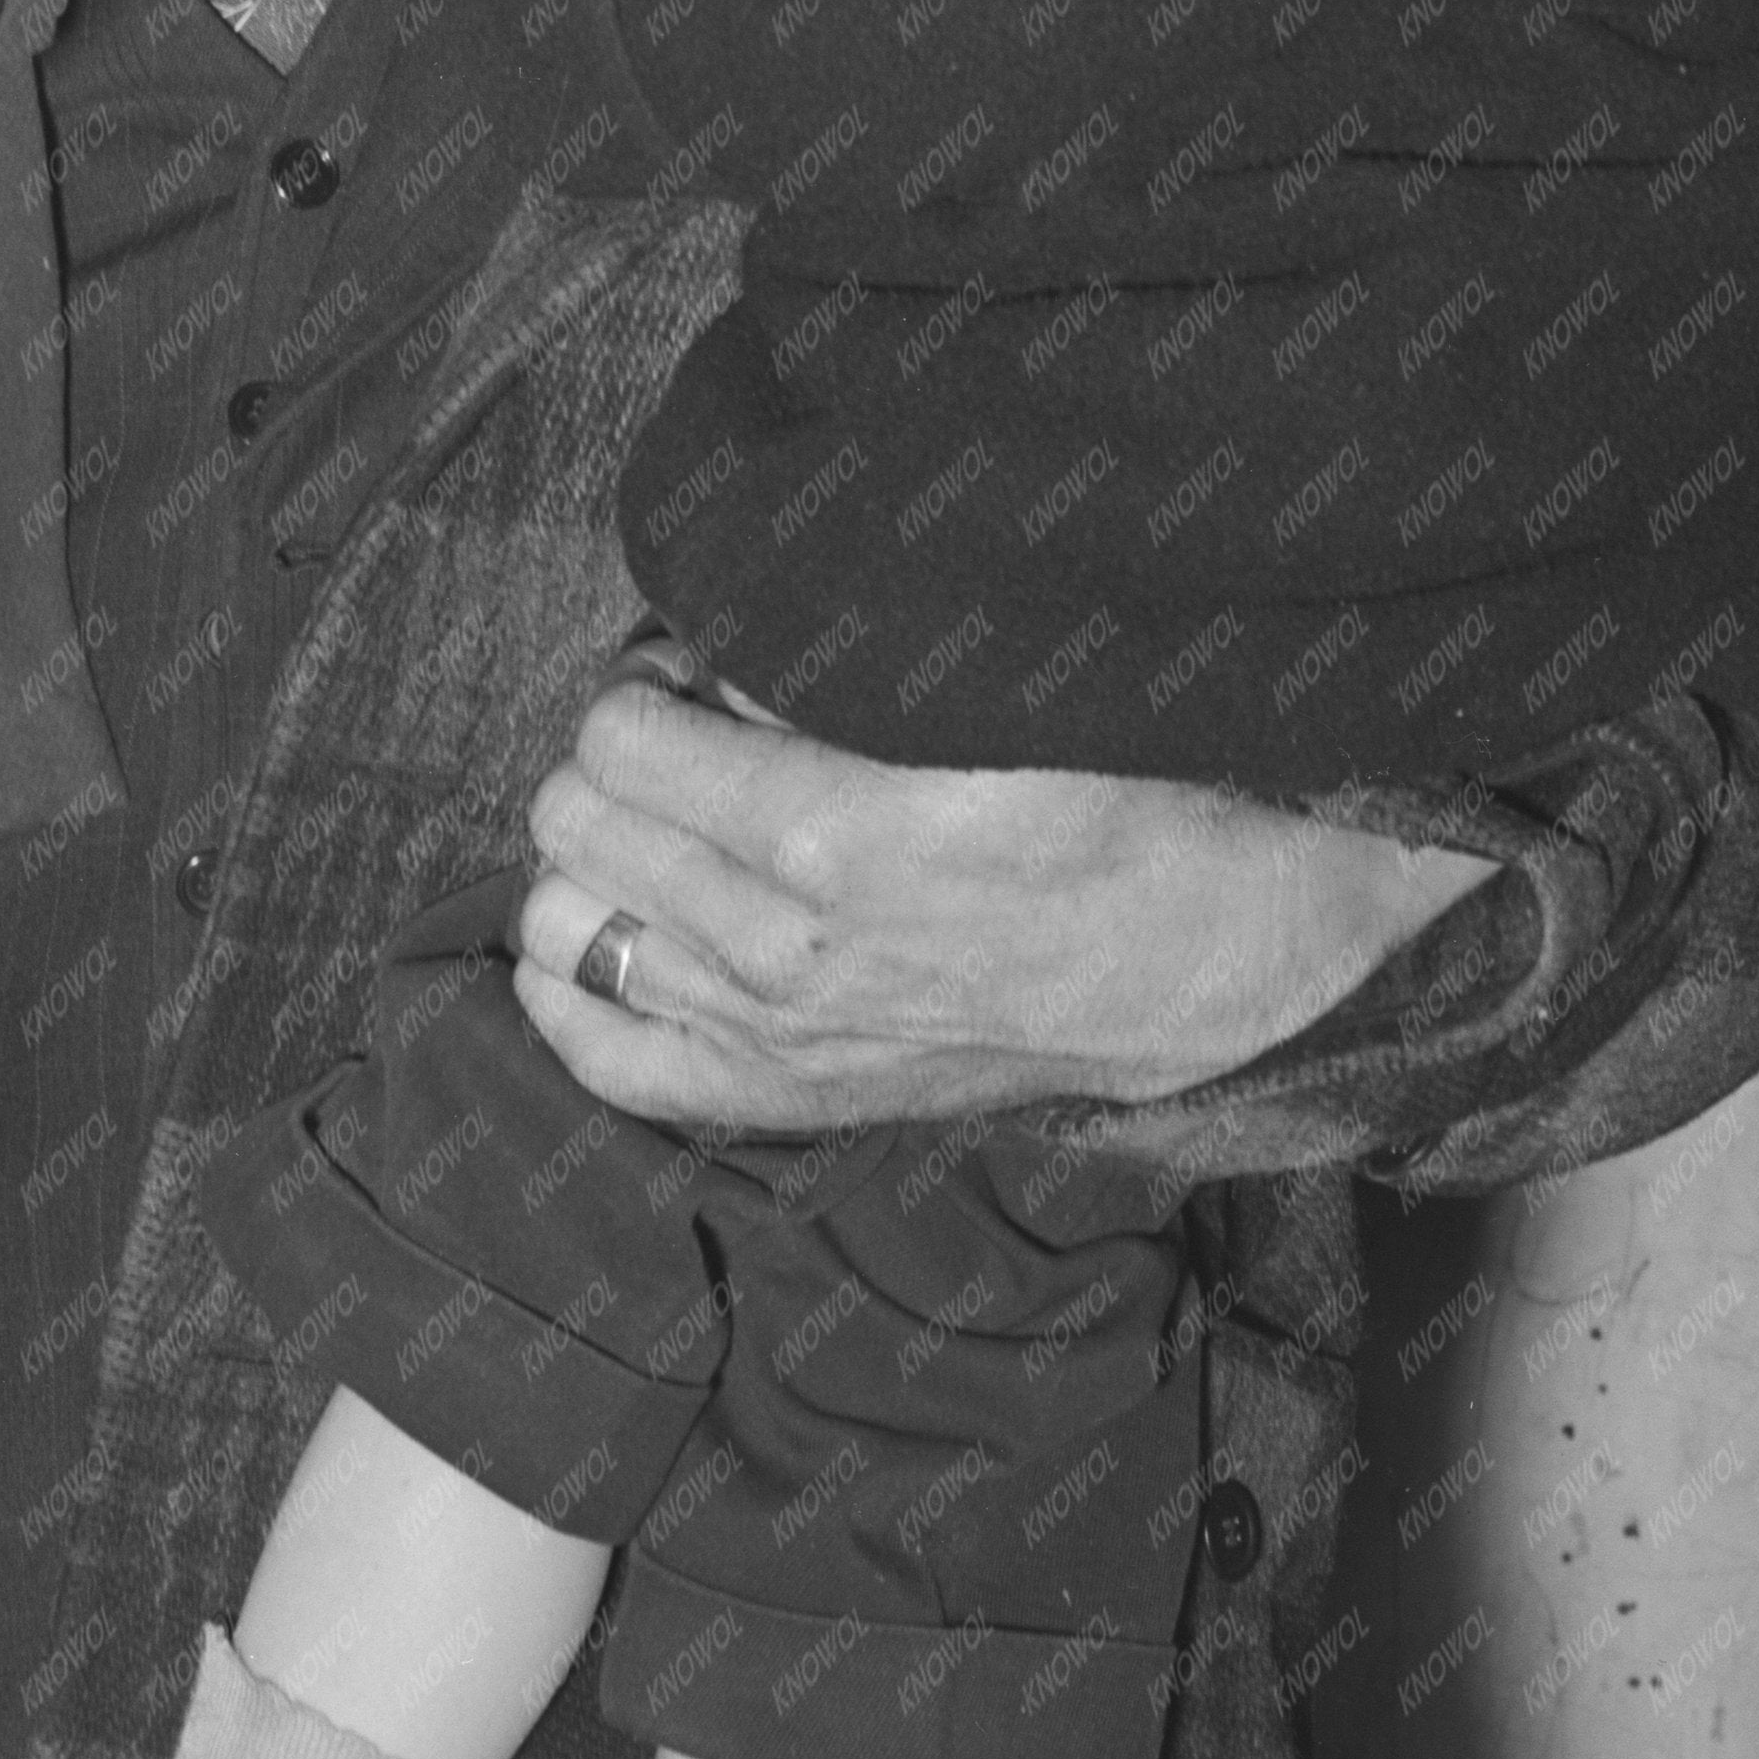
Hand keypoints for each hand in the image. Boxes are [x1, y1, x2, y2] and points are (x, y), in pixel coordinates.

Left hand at [510, 665, 1495, 1131]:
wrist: (1194, 959)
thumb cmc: (1102, 799)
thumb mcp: (978, 694)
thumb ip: (820, 668)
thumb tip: (695, 659)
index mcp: (828, 830)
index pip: (619, 734)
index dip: (641, 686)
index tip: (683, 678)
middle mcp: (781, 949)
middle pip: (575, 825)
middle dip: (608, 764)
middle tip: (669, 742)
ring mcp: (775, 1039)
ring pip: (564, 934)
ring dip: (588, 864)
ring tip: (649, 828)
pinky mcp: (786, 1099)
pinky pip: (605, 1063)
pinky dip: (573, 996)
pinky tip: (599, 936)